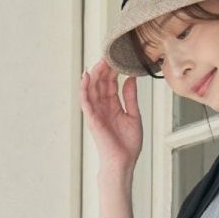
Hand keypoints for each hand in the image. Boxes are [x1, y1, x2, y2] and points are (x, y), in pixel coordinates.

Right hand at [79, 57, 142, 173]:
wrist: (123, 162)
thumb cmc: (128, 144)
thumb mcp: (134, 115)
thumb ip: (130, 97)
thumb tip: (130, 79)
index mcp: (113, 105)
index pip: (111, 83)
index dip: (113, 71)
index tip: (117, 58)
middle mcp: (103, 107)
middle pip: (100, 83)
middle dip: (104, 69)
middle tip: (109, 55)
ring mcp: (96, 112)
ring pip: (92, 88)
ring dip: (94, 74)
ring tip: (99, 62)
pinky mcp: (92, 118)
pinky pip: (85, 100)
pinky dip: (84, 88)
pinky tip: (86, 77)